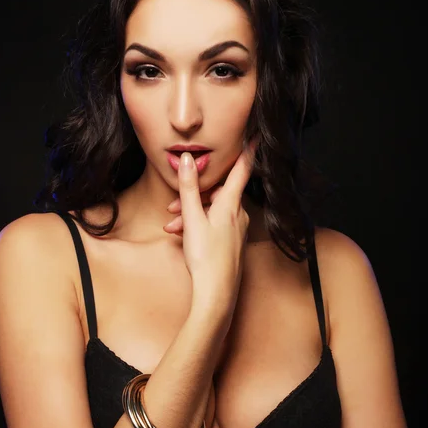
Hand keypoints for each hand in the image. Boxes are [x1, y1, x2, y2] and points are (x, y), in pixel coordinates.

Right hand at [164, 140, 257, 316]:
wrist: (217, 293)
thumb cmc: (205, 257)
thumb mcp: (192, 219)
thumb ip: (189, 188)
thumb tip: (190, 160)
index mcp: (231, 205)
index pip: (242, 170)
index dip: (248, 151)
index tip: (256, 134)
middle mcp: (239, 215)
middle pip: (218, 194)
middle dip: (194, 197)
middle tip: (171, 208)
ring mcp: (238, 230)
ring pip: (213, 211)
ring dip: (191, 215)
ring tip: (172, 226)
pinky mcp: (233, 243)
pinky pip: (216, 225)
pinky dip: (199, 226)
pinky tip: (183, 236)